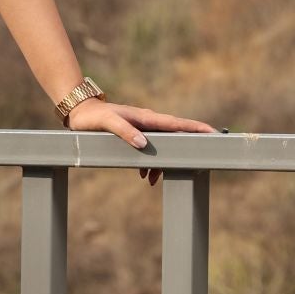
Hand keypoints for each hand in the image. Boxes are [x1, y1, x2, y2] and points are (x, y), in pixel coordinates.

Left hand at [64, 98, 221, 187]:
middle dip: (185, 151)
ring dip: (161, 165)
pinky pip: (150, 151)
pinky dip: (150, 164)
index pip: (177, 123)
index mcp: (146, 118)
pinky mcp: (135, 135)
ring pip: (162, 148)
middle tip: (195, 164)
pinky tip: (144, 176)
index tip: (215, 133)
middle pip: (175, 138)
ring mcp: (142, 129)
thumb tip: (143, 144)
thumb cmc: (93, 116)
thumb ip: (125, 132)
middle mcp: (148, 123)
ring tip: (152, 180)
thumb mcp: (107, 123)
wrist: (79, 113)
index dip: (197, 128)